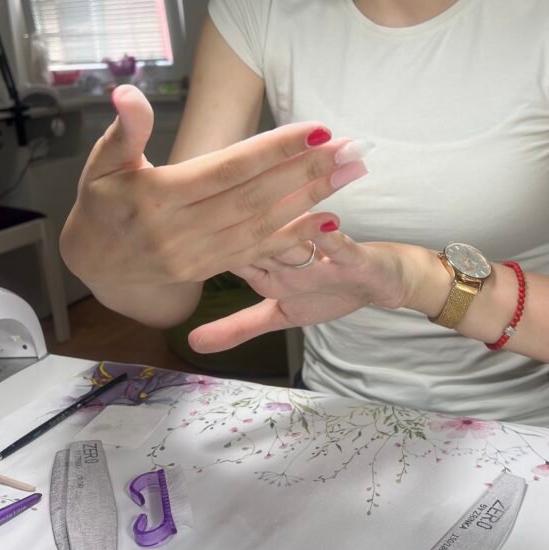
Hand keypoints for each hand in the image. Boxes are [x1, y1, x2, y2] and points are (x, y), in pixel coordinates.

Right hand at [60, 85, 366, 288]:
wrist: (95, 264)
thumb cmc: (101, 203)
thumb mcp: (101, 163)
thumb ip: (125, 130)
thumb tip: (127, 94)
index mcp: (159, 197)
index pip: (228, 169)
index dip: (274, 150)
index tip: (317, 131)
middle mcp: (182, 230)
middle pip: (256, 198)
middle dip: (307, 171)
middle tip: (351, 149)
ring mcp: (198, 255)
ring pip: (263, 225)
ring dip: (311, 199)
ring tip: (349, 174)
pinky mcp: (210, 270)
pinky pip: (259, 252)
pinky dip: (295, 236)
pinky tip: (329, 220)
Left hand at [188, 230, 421, 352]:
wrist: (380, 279)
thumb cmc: (326, 290)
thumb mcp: (280, 315)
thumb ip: (238, 327)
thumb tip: (194, 343)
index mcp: (265, 264)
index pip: (227, 252)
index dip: (200, 243)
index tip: (169, 233)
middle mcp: (286, 253)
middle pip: (255, 240)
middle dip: (236, 226)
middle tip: (202, 210)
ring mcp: (318, 252)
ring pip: (293, 237)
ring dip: (283, 220)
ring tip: (270, 206)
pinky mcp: (351, 255)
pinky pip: (338, 246)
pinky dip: (332, 237)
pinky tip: (327, 225)